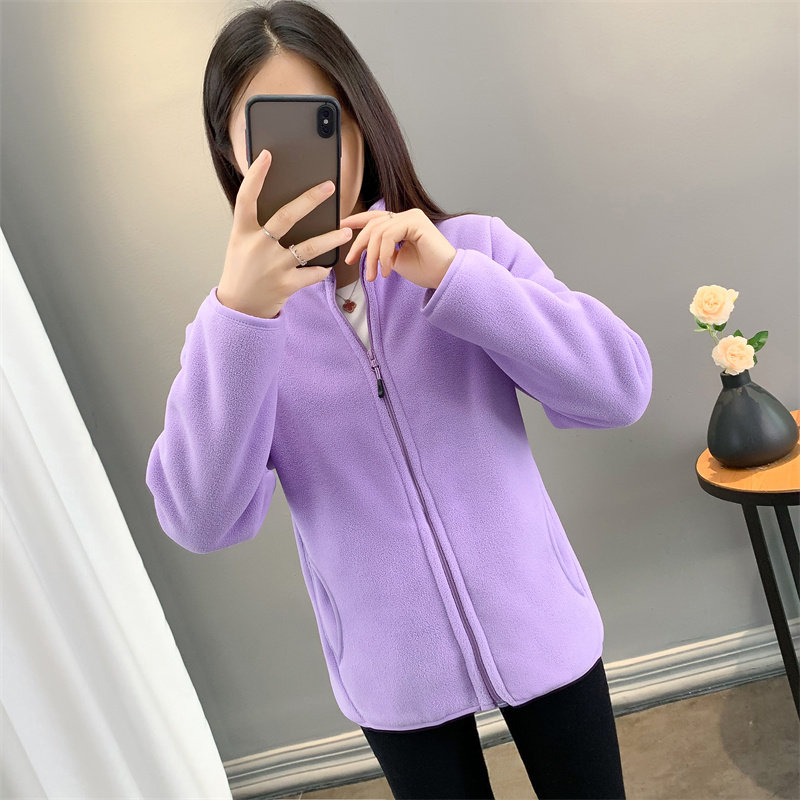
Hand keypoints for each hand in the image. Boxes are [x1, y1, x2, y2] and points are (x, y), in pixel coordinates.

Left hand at [339, 208, 456, 289]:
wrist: (445, 277)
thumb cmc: (424, 270)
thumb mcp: (393, 260)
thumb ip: (380, 250)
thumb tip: (362, 250)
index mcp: (401, 223)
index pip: (374, 218)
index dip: (355, 220)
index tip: (339, 226)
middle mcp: (406, 216)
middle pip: (372, 224)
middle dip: (359, 245)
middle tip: (351, 262)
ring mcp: (412, 216)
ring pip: (378, 232)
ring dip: (371, 256)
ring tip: (373, 274)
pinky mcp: (416, 221)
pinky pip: (389, 235)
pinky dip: (384, 254)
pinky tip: (387, 269)